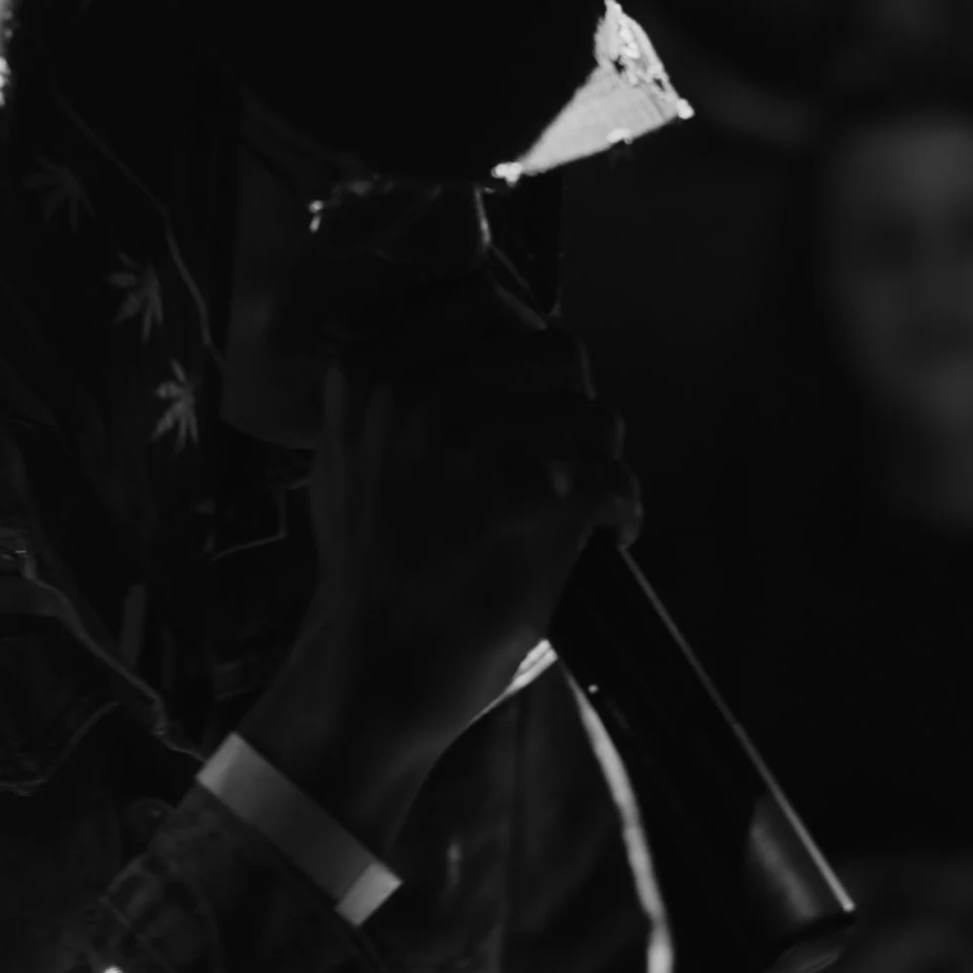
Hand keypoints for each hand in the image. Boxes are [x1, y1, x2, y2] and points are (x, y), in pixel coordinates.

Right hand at [244, 272, 636, 859]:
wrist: (369, 671)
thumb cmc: (368, 568)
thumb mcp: (347, 452)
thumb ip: (398, 388)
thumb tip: (487, 334)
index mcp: (369, 373)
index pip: (482, 302)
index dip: (524, 343)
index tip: (534, 388)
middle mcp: (416, 394)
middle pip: (555, 350)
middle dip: (574, 402)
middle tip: (571, 451)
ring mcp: (472, 444)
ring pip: (596, 415)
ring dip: (604, 462)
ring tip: (588, 501)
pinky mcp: (529, 501)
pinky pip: (616, 481)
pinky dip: (625, 513)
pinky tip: (608, 537)